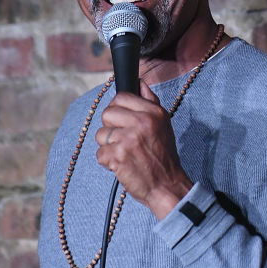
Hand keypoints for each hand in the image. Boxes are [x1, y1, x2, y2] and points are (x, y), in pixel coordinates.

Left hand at [95, 81, 193, 219]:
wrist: (166, 184)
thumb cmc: (163, 154)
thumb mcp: (163, 123)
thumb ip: (150, 101)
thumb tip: (139, 83)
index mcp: (153, 112)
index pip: (121, 97)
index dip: (117, 109)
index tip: (122, 120)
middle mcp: (141, 123)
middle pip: (107, 114)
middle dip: (111, 127)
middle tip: (123, 138)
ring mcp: (128, 139)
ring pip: (101, 135)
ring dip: (108, 146)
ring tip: (124, 153)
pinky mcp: (118, 156)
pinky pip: (100, 153)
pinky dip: (108, 161)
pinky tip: (122, 164)